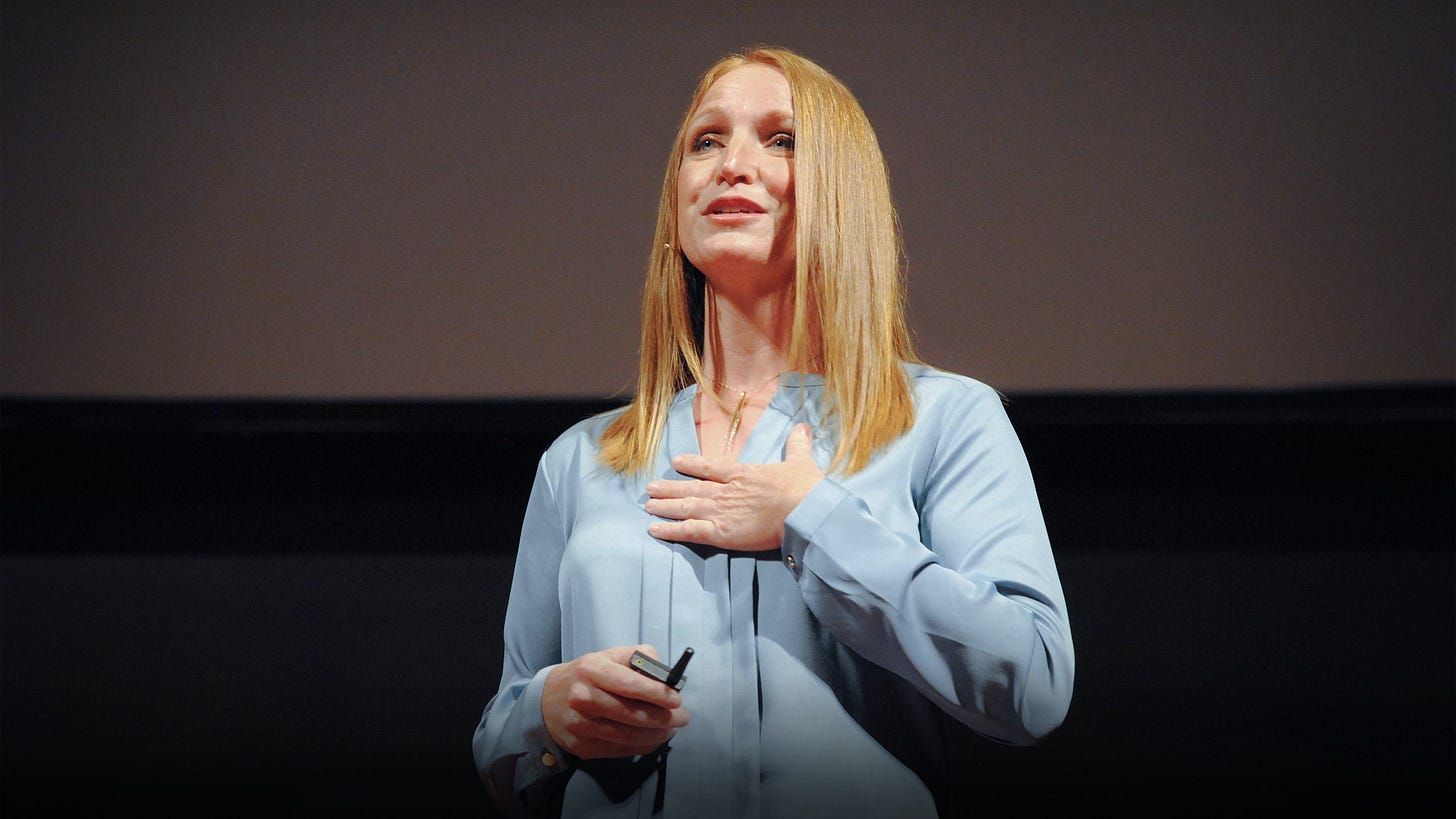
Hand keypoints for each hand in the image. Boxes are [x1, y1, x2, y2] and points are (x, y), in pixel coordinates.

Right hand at [541, 644, 689, 759]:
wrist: (546, 701)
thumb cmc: (584, 676)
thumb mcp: (606, 656)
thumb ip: (637, 658)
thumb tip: (664, 673)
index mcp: (591, 670)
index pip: (629, 684)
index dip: (657, 693)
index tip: (675, 699)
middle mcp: (583, 697)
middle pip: (632, 714)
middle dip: (664, 718)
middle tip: (682, 717)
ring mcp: (581, 725)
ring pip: (628, 736)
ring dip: (657, 735)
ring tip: (671, 728)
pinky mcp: (582, 746)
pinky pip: (620, 750)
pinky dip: (642, 746)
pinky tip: (653, 739)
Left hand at [644, 423, 823, 550]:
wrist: (805, 510)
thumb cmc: (805, 488)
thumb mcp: (801, 461)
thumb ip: (797, 445)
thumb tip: (803, 427)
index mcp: (743, 474)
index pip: (711, 467)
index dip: (692, 465)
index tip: (676, 462)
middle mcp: (726, 491)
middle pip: (691, 488)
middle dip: (670, 488)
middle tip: (650, 488)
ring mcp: (721, 512)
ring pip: (685, 507)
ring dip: (665, 506)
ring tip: (648, 506)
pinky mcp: (721, 533)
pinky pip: (689, 531)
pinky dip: (670, 531)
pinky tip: (654, 530)